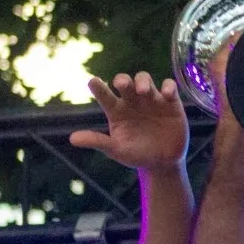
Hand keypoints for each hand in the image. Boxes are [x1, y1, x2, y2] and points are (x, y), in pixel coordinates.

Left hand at [72, 73, 187, 170]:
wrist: (163, 163)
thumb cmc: (136, 155)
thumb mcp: (116, 150)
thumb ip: (97, 141)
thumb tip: (72, 139)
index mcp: (116, 111)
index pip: (104, 95)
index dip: (98, 87)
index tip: (92, 82)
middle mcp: (132, 102)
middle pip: (125, 82)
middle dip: (122, 80)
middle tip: (121, 85)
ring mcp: (151, 100)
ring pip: (144, 79)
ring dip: (143, 81)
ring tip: (143, 91)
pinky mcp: (171, 103)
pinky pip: (169, 87)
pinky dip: (168, 86)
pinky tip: (167, 94)